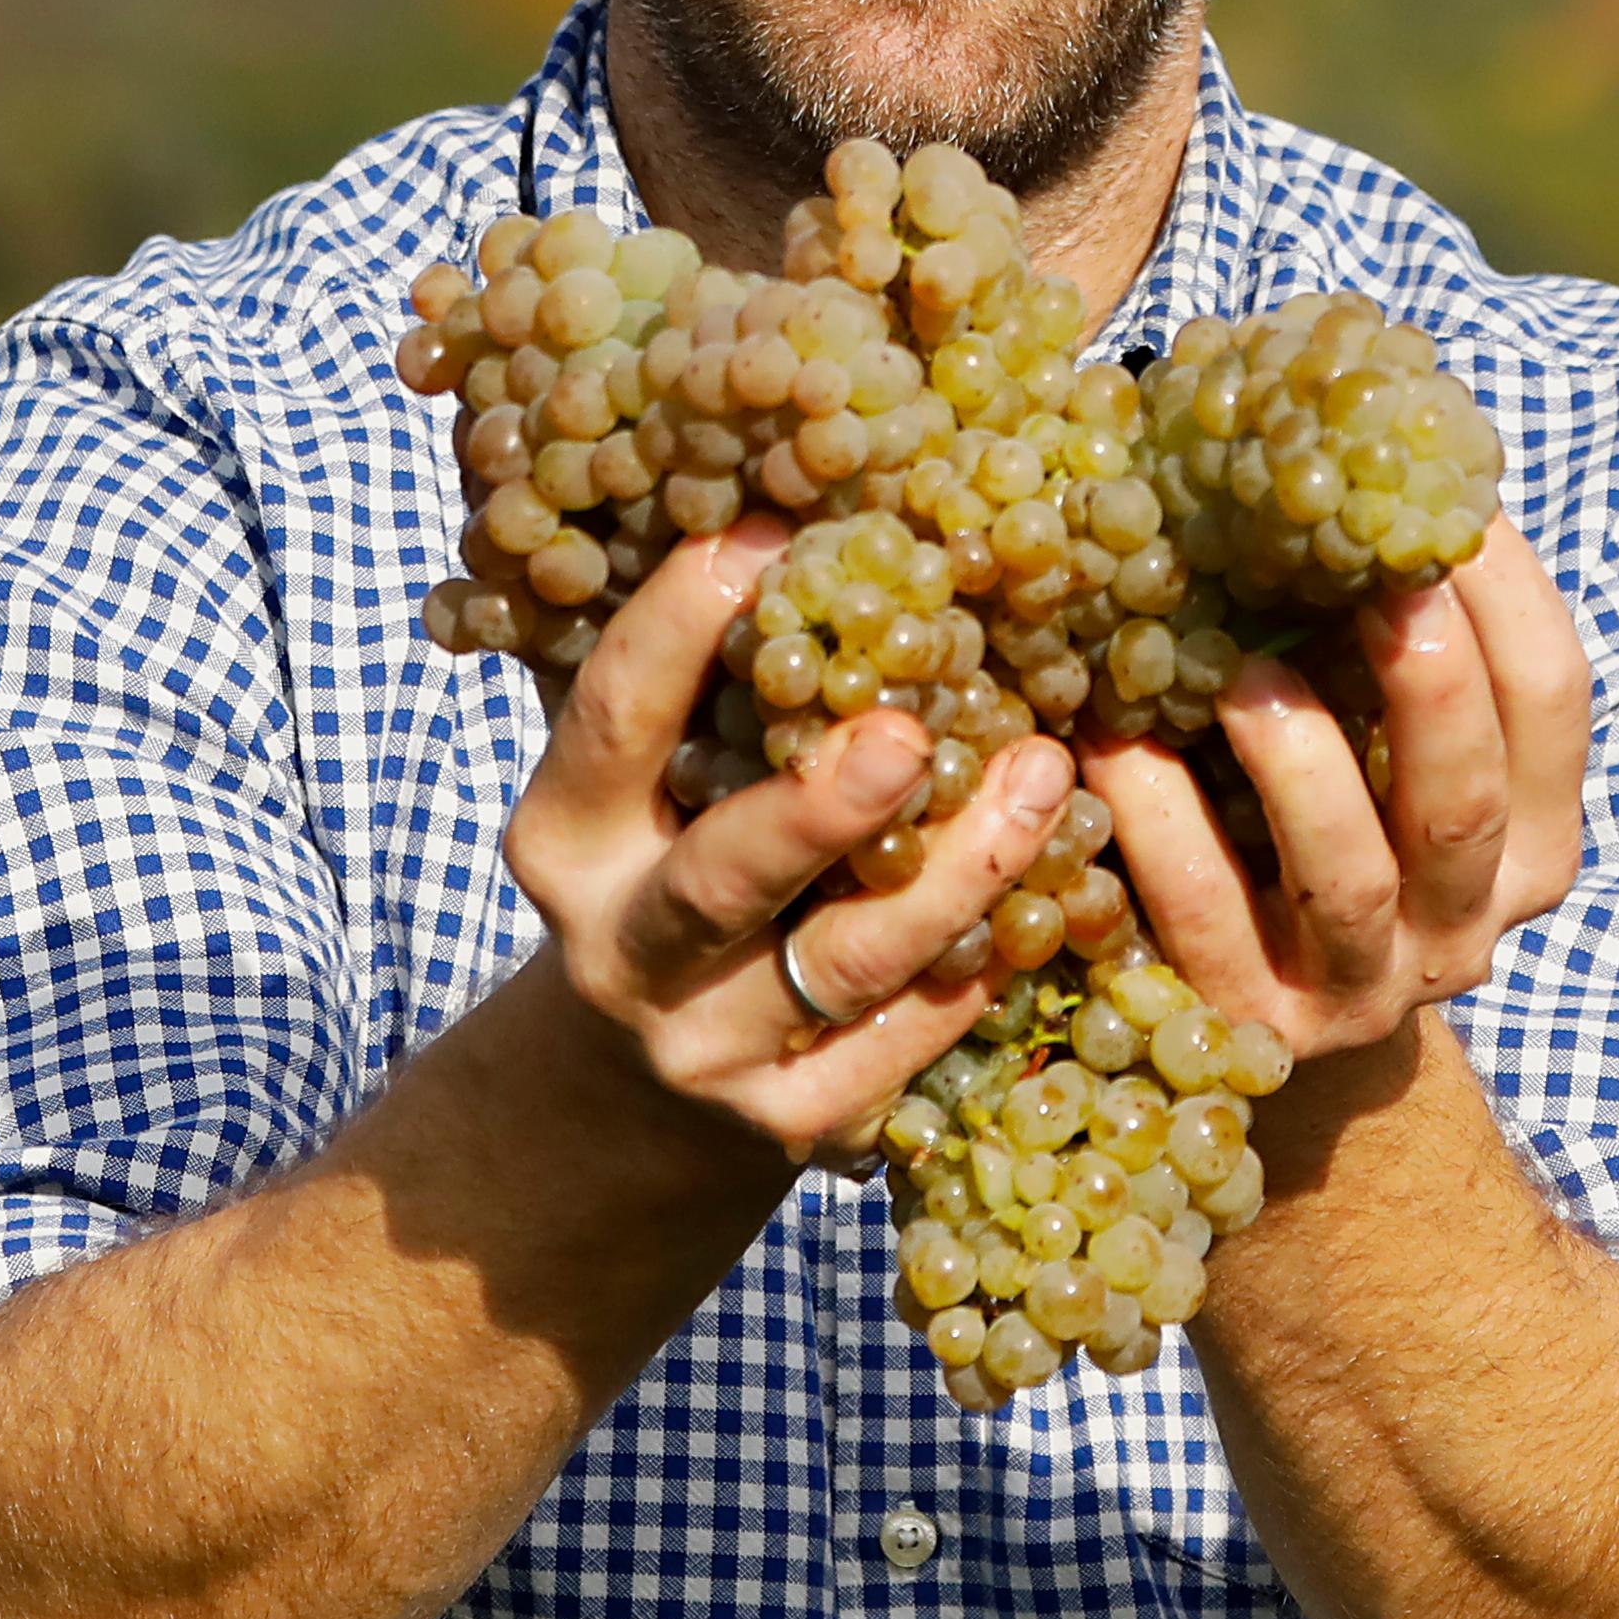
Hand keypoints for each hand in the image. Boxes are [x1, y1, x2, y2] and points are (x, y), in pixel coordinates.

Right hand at [504, 527, 1079, 1164]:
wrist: (629, 1102)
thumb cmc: (663, 869)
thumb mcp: (639, 787)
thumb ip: (697, 686)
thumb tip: (799, 493)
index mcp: (564, 840)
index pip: (610, 721)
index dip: (675, 626)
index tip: (764, 533)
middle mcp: (622, 952)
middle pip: (725, 876)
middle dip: (818, 806)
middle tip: (910, 730)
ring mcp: (709, 1052)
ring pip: (847, 964)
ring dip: (958, 870)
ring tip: (1041, 774)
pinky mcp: (796, 1125)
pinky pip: (910, 1035)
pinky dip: (982, 958)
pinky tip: (1053, 881)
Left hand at [1094, 512, 1588, 1072]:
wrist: (1268, 1005)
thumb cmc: (1324, 817)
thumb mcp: (1383, 738)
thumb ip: (1380, 635)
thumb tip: (1341, 442)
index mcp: (1531, 840)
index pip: (1554, 704)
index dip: (1509, 595)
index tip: (1448, 497)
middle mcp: (1465, 925)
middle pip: (1464, 794)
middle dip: (1427, 677)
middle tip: (1371, 575)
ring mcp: (1362, 989)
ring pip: (1349, 873)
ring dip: (1295, 757)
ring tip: (1235, 671)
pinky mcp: (1249, 1027)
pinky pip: (1204, 914)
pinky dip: (1159, 818)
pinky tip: (1109, 736)